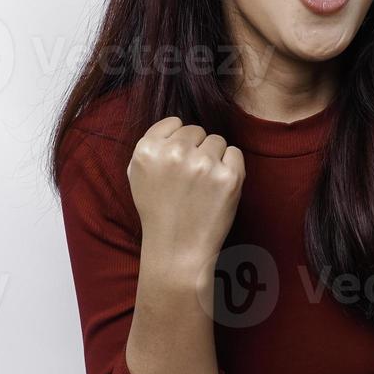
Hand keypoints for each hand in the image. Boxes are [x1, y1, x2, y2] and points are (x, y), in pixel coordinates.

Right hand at [127, 117, 244, 282]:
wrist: (178, 251)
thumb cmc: (159, 213)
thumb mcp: (138, 175)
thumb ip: (151, 145)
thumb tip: (174, 125)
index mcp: (147, 150)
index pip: (174, 123)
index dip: (177, 141)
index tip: (177, 162)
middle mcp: (174, 153)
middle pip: (197, 130)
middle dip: (196, 150)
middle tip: (190, 179)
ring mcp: (203, 164)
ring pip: (217, 141)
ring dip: (214, 158)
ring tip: (203, 186)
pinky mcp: (229, 176)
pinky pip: (235, 153)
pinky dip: (231, 167)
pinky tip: (218, 188)